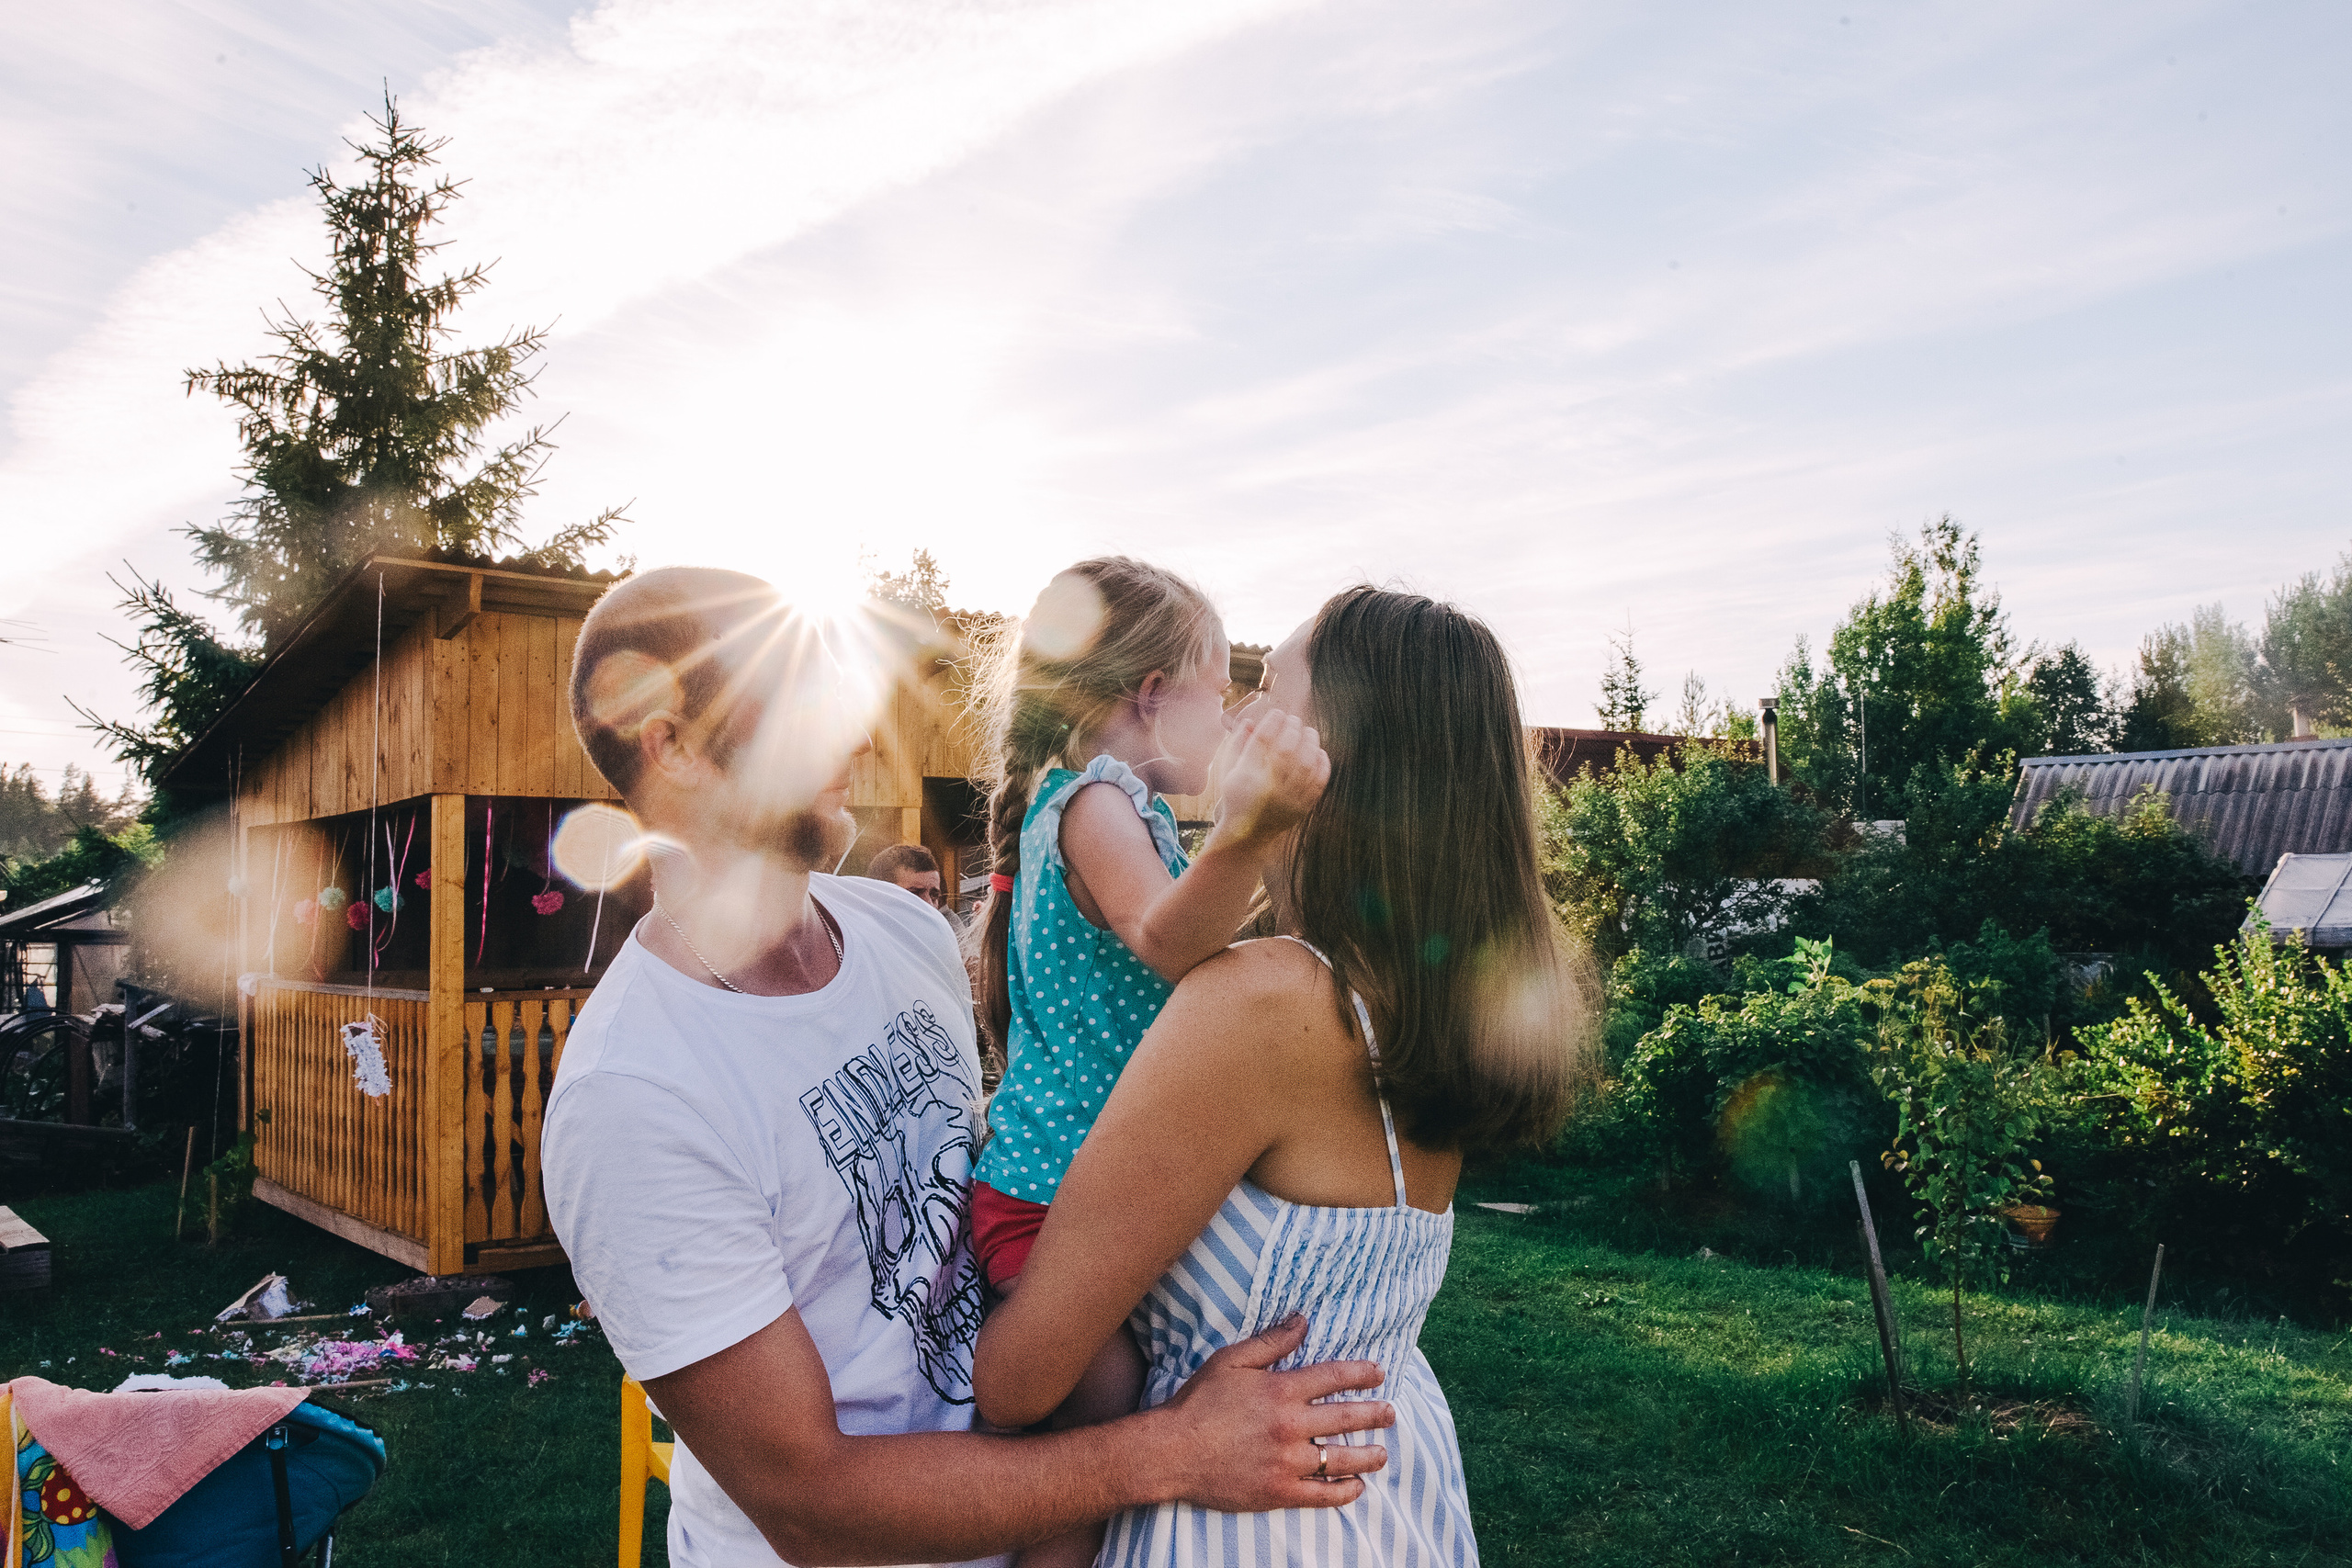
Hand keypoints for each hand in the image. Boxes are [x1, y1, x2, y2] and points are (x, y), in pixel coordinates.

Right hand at [1150, 1314, 1390, 1510]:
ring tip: (1383, 1452)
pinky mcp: (1279, 1492)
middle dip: (1375, 1414)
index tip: (1379, 1373)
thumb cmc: (1198, 1402)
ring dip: (1369, 1455)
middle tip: (1391, 1412)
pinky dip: (1345, 1492)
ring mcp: (1288, 1462)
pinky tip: (1357, 1486)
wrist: (1172, 1451)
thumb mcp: (1231, 1361)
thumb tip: (1302, 1321)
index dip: (1361, 1373)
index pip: (1334, 1377)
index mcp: (1281, 1390)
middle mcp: (1291, 1426)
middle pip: (1346, 1418)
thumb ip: (1271, 1342)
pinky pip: (1323, 1495)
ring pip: (1342, 1459)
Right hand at [1206, 703, 1329, 849]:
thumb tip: (1250, 721)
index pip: (1262, 740)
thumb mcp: (1228, 771)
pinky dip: (1322, 764)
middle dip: (1292, 729)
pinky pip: (1318, 782)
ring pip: (1306, 764)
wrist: (1247, 835)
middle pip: (1286, 749)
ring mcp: (1287, 799)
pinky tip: (1319, 752)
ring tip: (1309, 731)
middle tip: (1295, 720)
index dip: (1272, 722)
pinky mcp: (1302, 808)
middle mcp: (1268, 787)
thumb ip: (1237, 744)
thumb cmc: (1237, 797)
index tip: (1277, 713)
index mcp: (1246, 776)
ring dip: (1311, 742)